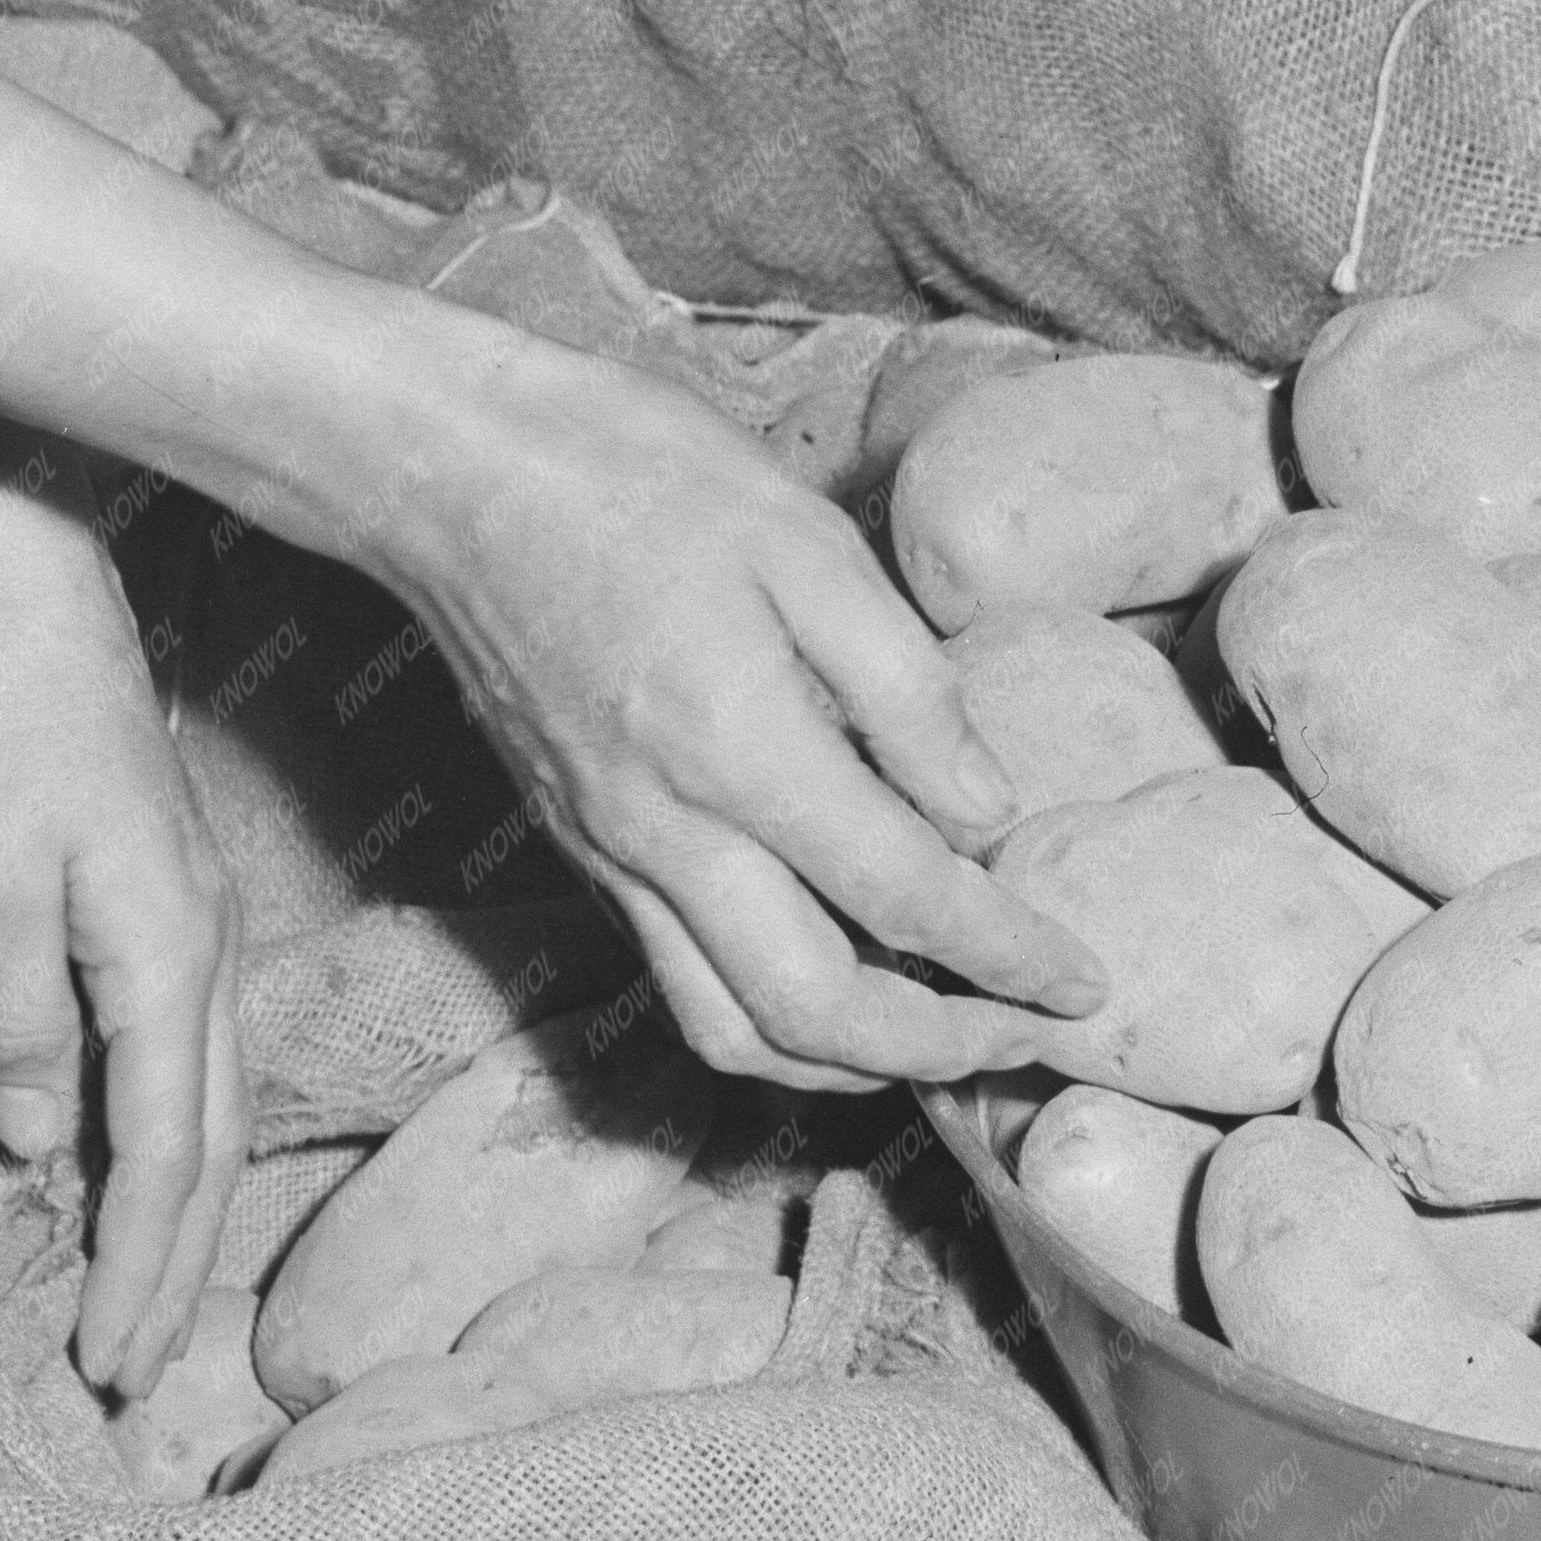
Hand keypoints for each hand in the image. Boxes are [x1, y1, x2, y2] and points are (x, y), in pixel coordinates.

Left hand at [0, 461, 245, 1398]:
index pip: (163, 1154)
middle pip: (207, 1137)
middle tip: (130, 1369)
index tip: (106, 1367)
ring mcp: (188, 903)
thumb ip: (13, 1027)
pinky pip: (173, 1036)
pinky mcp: (153, 875)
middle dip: (172, 1261)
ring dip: (170, 1199)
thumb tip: (42, 1143)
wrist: (13, 567)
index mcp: (166, 954)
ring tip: (132, 1283)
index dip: (135, 1267)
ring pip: (201, 1088)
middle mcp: (203, 938)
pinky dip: (156, 1119)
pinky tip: (115, 1142)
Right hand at [378, 330, 1115, 1095]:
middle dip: (942, 1049)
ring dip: (850, 1065)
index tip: (1086, 981)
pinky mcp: (582, 854)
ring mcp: (611, 856)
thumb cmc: (635, 475)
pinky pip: (680, 986)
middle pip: (816, 1014)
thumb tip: (988, 811)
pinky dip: (772, 1021)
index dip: (1008, 955)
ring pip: (734, 1032)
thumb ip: (905, 688)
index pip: (904, 896)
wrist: (454, 474)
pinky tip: (835, 978)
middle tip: (1031, 1033)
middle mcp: (664, 832)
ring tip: (941, 1034)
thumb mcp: (804, 538)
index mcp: (735, 745)